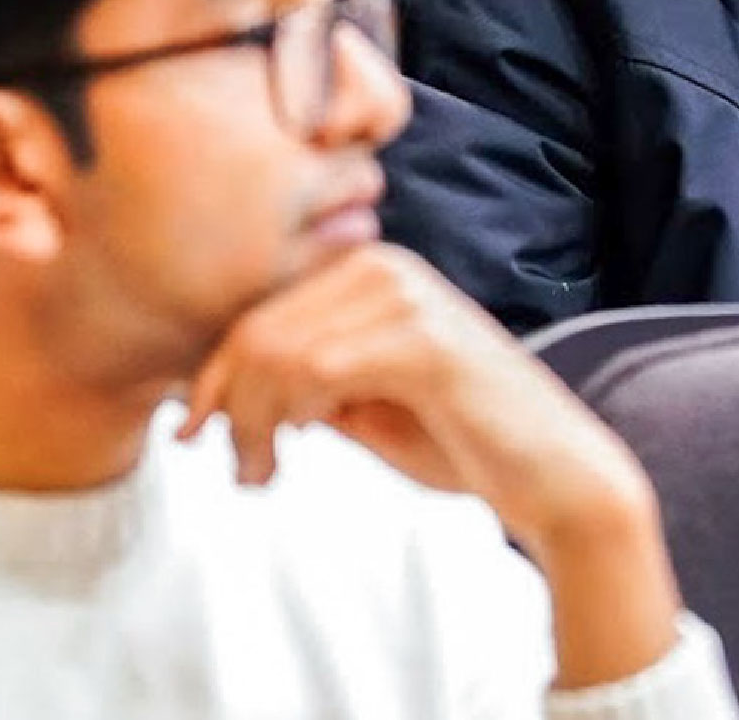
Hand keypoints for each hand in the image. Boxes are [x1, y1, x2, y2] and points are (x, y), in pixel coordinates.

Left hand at [178, 245, 685, 688]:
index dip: (211, 378)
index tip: (189, 435)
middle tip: (240, 471)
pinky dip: (288, 417)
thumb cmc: (458, 438)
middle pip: (257, 329)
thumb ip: (301, 384)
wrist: (549, 471)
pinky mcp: (423, 337)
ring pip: (278, 351)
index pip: (257, 313)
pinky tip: (300, 447)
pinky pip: (317, 370)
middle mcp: (383, 264)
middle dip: (228, 409)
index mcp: (367, 269)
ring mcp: (405, 295)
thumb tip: (213, 393)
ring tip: (260, 474)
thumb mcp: (360, 403)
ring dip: (252, 425)